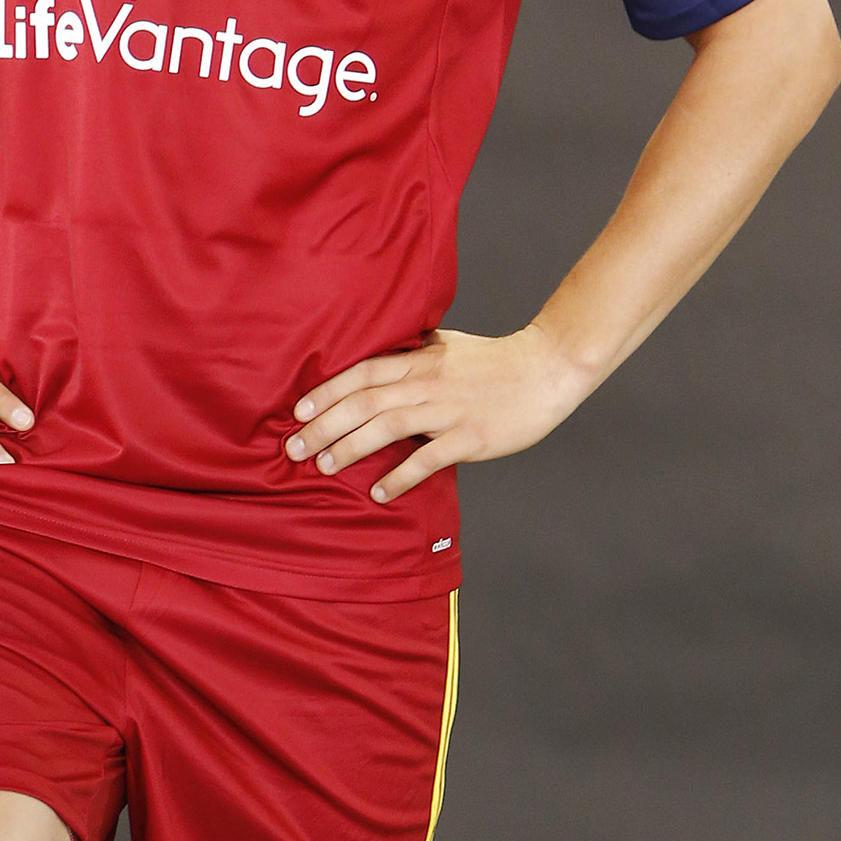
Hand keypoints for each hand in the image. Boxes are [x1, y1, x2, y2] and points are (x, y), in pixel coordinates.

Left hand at [284, 323, 588, 501]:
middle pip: (365, 401)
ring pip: (389, 426)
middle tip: (293, 449)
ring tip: (324, 467)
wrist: (546, 368)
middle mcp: (428, 381)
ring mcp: (449, 409)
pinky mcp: (471, 436)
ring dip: (351, 447)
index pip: (362, 372)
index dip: (327, 392)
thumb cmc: (494, 362)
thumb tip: (374, 363)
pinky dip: (400, 475)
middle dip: (325, 426)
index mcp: (420, 359)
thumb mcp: (446, 348)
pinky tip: (379, 493)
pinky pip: (428, 458)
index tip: (297, 411)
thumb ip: (411, 355)